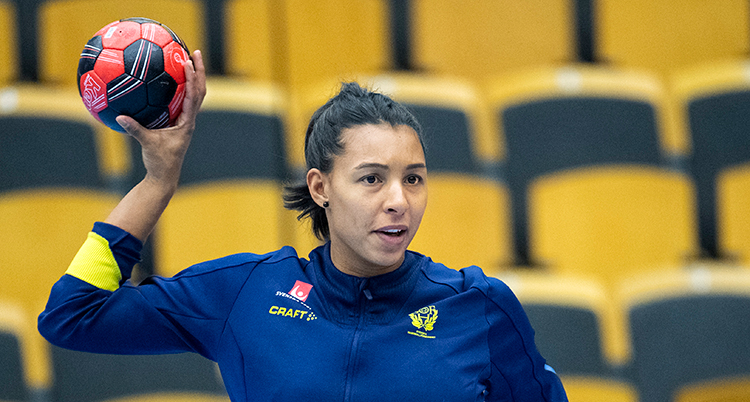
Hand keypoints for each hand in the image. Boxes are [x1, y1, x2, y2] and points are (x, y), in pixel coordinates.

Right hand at [105, 50, 205, 240]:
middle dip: (199, 71)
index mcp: (187, 123)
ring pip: (194, 95)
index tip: (189, 62)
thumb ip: (134, 130)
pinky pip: (182, 101)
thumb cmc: (159, 162)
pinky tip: (170, 78)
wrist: (165, 176)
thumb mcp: (146, 144)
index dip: (193, 78)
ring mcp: (186, 121)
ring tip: (187, 59)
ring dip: (193, 77)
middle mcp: (189, 119)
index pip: (194, 96)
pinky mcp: (179, 123)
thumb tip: (118, 117)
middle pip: (200, 90)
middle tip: (194, 52)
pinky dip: (181, 88)